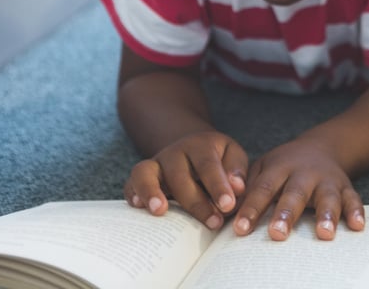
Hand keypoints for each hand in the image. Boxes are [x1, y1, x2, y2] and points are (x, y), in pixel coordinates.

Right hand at [124, 130, 247, 229]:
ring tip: (160, 211)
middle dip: (196, 202)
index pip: (208, 164)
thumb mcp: (233, 156)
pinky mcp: (141, 176)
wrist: (193, 149)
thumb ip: (237, 171)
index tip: (228, 206)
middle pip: (180, 175)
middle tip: (213, 222)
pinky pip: (131, 182)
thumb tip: (237, 188)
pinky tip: (138, 208)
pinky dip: (132, 194)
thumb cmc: (219, 160)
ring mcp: (155, 163)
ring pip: (146, 172)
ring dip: (151, 191)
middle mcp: (175, 152)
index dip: (218, 186)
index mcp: (201, 145)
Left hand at [232, 138, 363, 241]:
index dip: (251, 209)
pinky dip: (356, 211)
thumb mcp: (263, 167)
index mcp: (280, 167)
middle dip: (286, 214)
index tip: (240, 229)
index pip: (263, 189)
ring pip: (327, 197)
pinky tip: (357, 226)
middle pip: (295, 193)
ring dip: (326, 215)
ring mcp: (327, 180)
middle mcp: (305, 173)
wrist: (322, 147)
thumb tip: (225, 212)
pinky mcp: (346, 187)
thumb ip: (248, 187)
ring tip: (324, 233)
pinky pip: (353, 199)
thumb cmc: (285, 165)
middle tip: (277, 233)